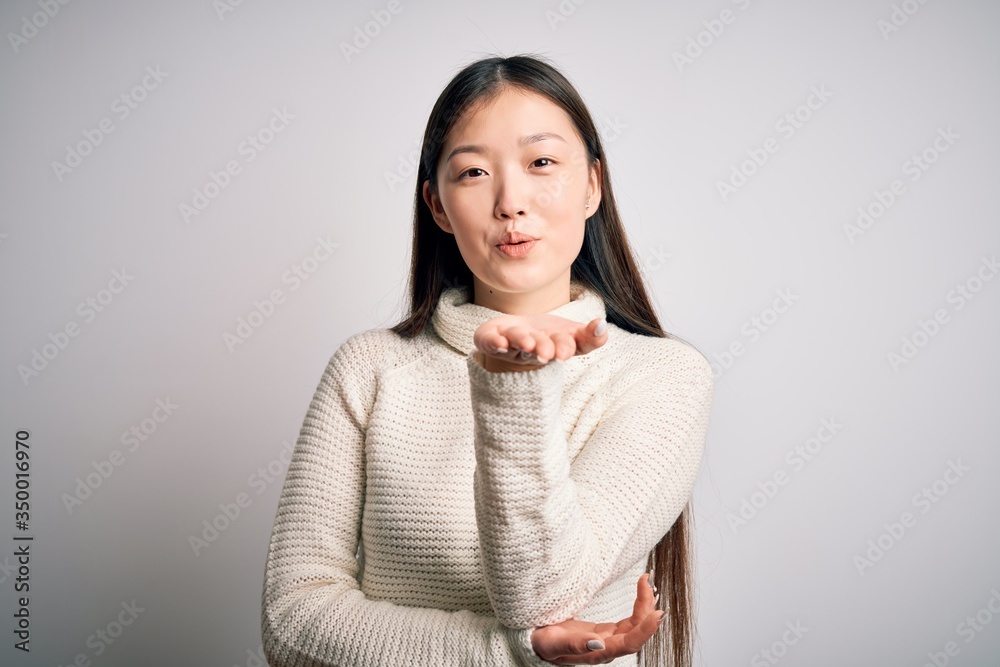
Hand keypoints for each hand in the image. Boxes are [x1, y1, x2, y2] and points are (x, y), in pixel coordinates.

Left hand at [473, 313, 607, 371]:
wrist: (513, 337)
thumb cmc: (547, 336)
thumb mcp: (573, 333)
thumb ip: (591, 334)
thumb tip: (603, 325)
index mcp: (554, 348)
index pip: (564, 349)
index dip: (565, 349)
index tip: (565, 354)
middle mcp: (531, 350)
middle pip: (539, 349)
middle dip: (544, 349)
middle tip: (548, 354)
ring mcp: (509, 345)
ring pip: (515, 343)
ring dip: (522, 342)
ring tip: (528, 344)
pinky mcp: (489, 339)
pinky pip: (488, 341)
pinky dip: (492, 342)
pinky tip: (498, 342)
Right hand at [529, 572, 662, 664]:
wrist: (534, 642)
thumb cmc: (542, 644)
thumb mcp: (553, 643)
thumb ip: (576, 644)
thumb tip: (600, 644)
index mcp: (597, 654)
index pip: (629, 644)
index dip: (645, 630)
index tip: (657, 612)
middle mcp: (607, 648)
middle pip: (636, 632)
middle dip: (647, 608)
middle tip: (648, 583)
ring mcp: (608, 639)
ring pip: (634, 625)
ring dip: (644, 605)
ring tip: (647, 582)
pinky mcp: (605, 631)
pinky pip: (628, 620)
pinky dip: (637, 606)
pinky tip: (641, 593)